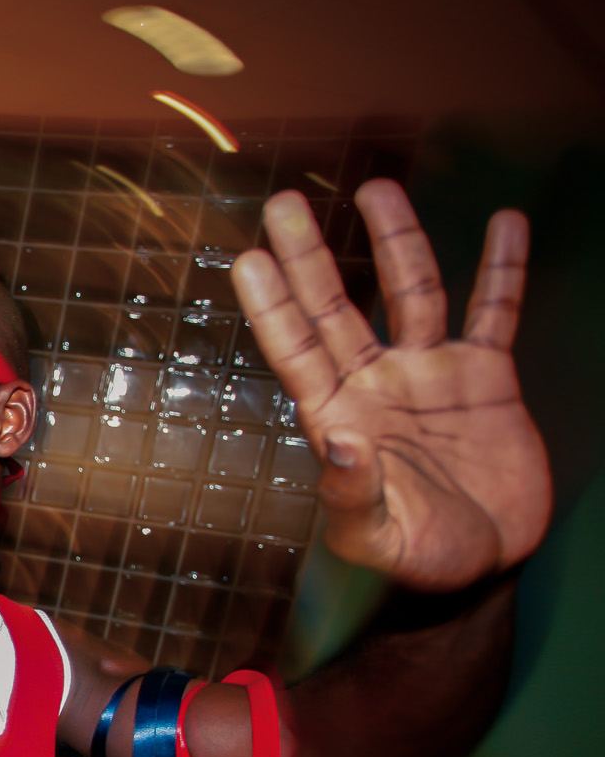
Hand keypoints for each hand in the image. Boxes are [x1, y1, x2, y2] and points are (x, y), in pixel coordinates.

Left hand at [231, 180, 549, 590]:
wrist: (482, 568)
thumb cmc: (416, 559)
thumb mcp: (377, 537)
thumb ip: (353, 494)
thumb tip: (341, 444)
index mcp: (339, 418)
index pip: (296, 349)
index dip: (273, 305)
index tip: (249, 257)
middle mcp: (377, 384)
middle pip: (338, 306)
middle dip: (311, 256)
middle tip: (284, 203)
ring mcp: (431, 375)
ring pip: (413, 293)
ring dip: (398, 240)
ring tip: (379, 188)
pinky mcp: (487, 378)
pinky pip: (495, 311)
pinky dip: (503, 269)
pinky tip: (506, 223)